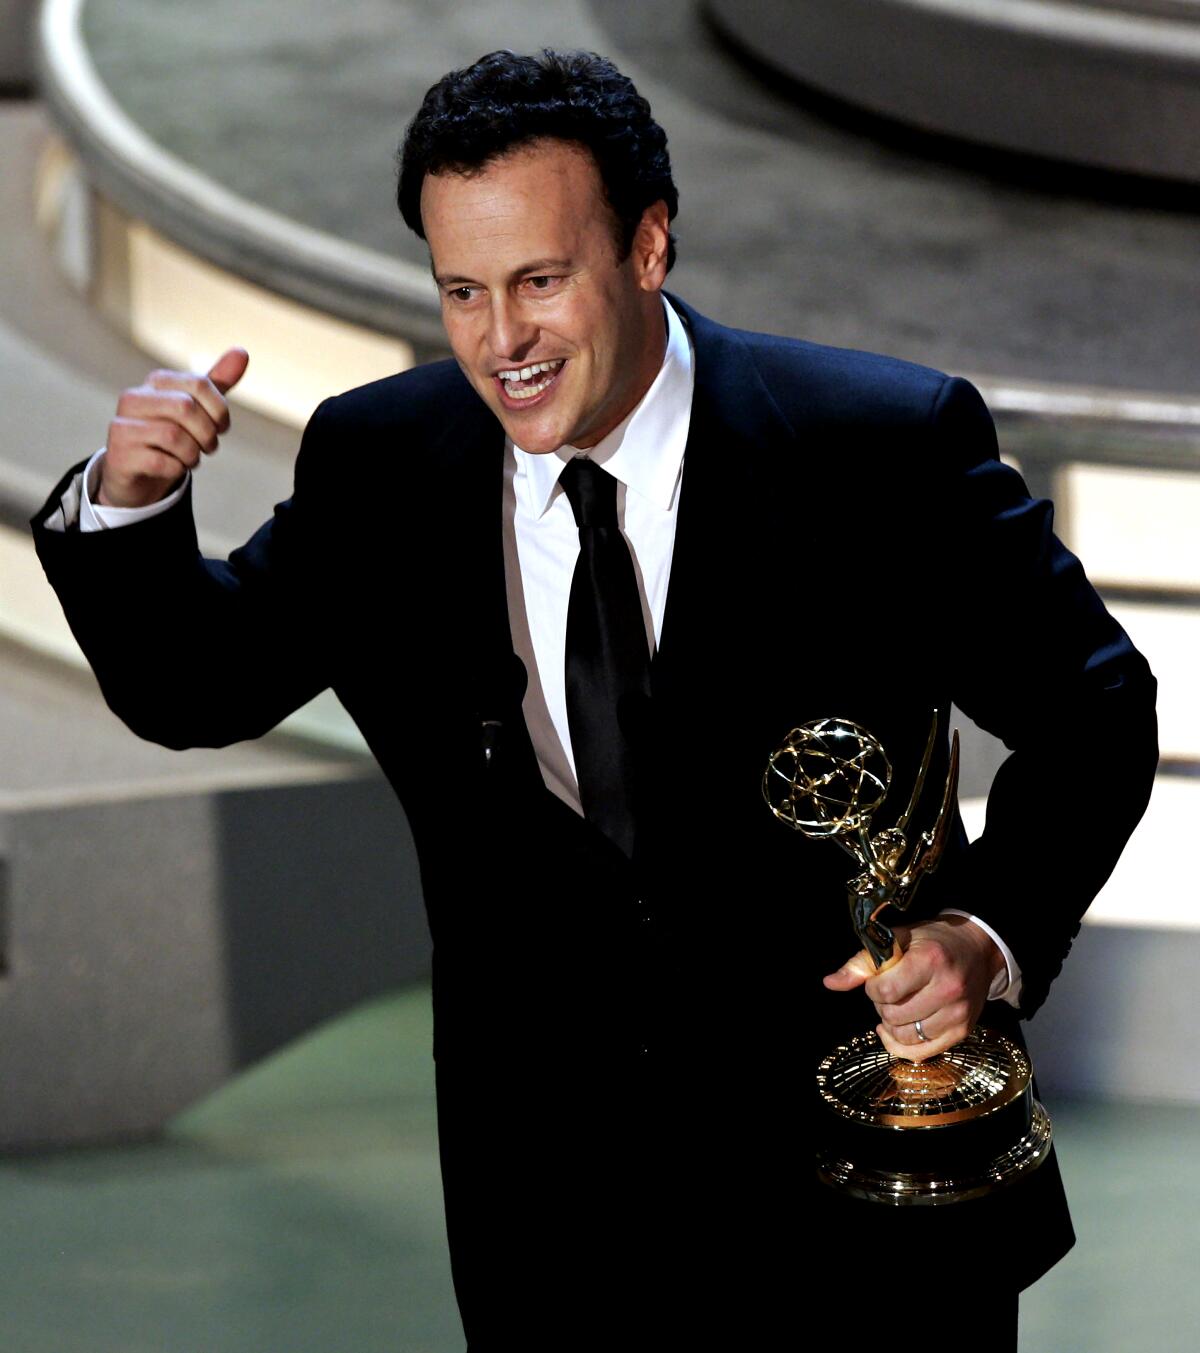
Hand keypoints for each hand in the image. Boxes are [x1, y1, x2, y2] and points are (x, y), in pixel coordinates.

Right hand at [97, 348, 248, 508]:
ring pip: (175, 437)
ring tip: (188, 458)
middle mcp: (134, 398)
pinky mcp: (120, 454)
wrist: (138, 472)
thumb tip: (242, 351)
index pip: (200, 384)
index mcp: (156, 382)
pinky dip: (176, 469)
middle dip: (207, 434)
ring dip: (192, 455)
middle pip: (186, 407)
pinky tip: (170, 468)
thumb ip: (217, 382)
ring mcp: (122, 425)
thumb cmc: (171, 435)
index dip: (220, 410)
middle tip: (208, 447)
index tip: (220, 427)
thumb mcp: (197, 406)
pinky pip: (162, 462)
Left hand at [823, 915, 1005, 1061]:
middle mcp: (948, 989)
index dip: (872, 988)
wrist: (976, 950)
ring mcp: (958, 1013)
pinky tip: (896, 1030)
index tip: (877, 980)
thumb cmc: (932, 942)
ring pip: (906, 1037)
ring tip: (897, 1007)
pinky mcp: (962, 1031)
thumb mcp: (897, 940)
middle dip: (882, 1005)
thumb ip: (863, 962)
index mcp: (931, 960)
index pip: (886, 991)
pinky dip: (901, 1045)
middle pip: (894, 1016)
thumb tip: (830, 983)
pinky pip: (921, 1053)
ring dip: (892, 1025)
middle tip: (889, 992)